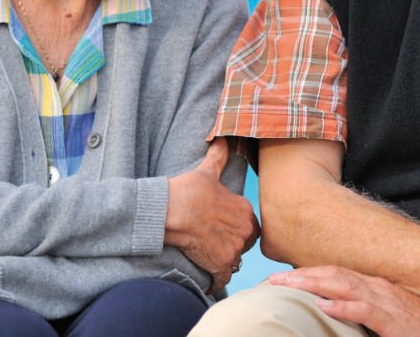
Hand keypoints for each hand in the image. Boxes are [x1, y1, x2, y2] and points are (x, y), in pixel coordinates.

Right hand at [165, 138, 260, 290]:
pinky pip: (223, 279)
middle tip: (215, 243)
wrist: (170, 211)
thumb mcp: (207, 171)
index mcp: (245, 210)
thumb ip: (218, 157)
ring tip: (209, 257)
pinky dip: (215, 281)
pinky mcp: (220, 265)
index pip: (250, 226)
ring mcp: (233, 250)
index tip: (223, 229)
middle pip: (244, 244)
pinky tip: (207, 278)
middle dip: (233, 245)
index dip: (237, 228)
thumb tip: (222, 138)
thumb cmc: (188, 190)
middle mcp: (244, 231)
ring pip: (234, 261)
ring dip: (224, 261)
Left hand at [270, 267, 419, 336]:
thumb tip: (333, 307)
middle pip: (333, 275)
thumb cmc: (419, 322)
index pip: (335, 273)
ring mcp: (384, 301)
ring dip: (313, 285)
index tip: (283, 276)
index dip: (307, 273)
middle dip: (301, 275)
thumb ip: (362, 305)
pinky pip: (363, 309)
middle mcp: (376, 287)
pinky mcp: (391, 319)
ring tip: (289, 286)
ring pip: (343, 287)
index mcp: (373, 285)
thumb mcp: (386, 310)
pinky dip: (342, 307)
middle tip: (273, 278)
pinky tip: (324, 306)